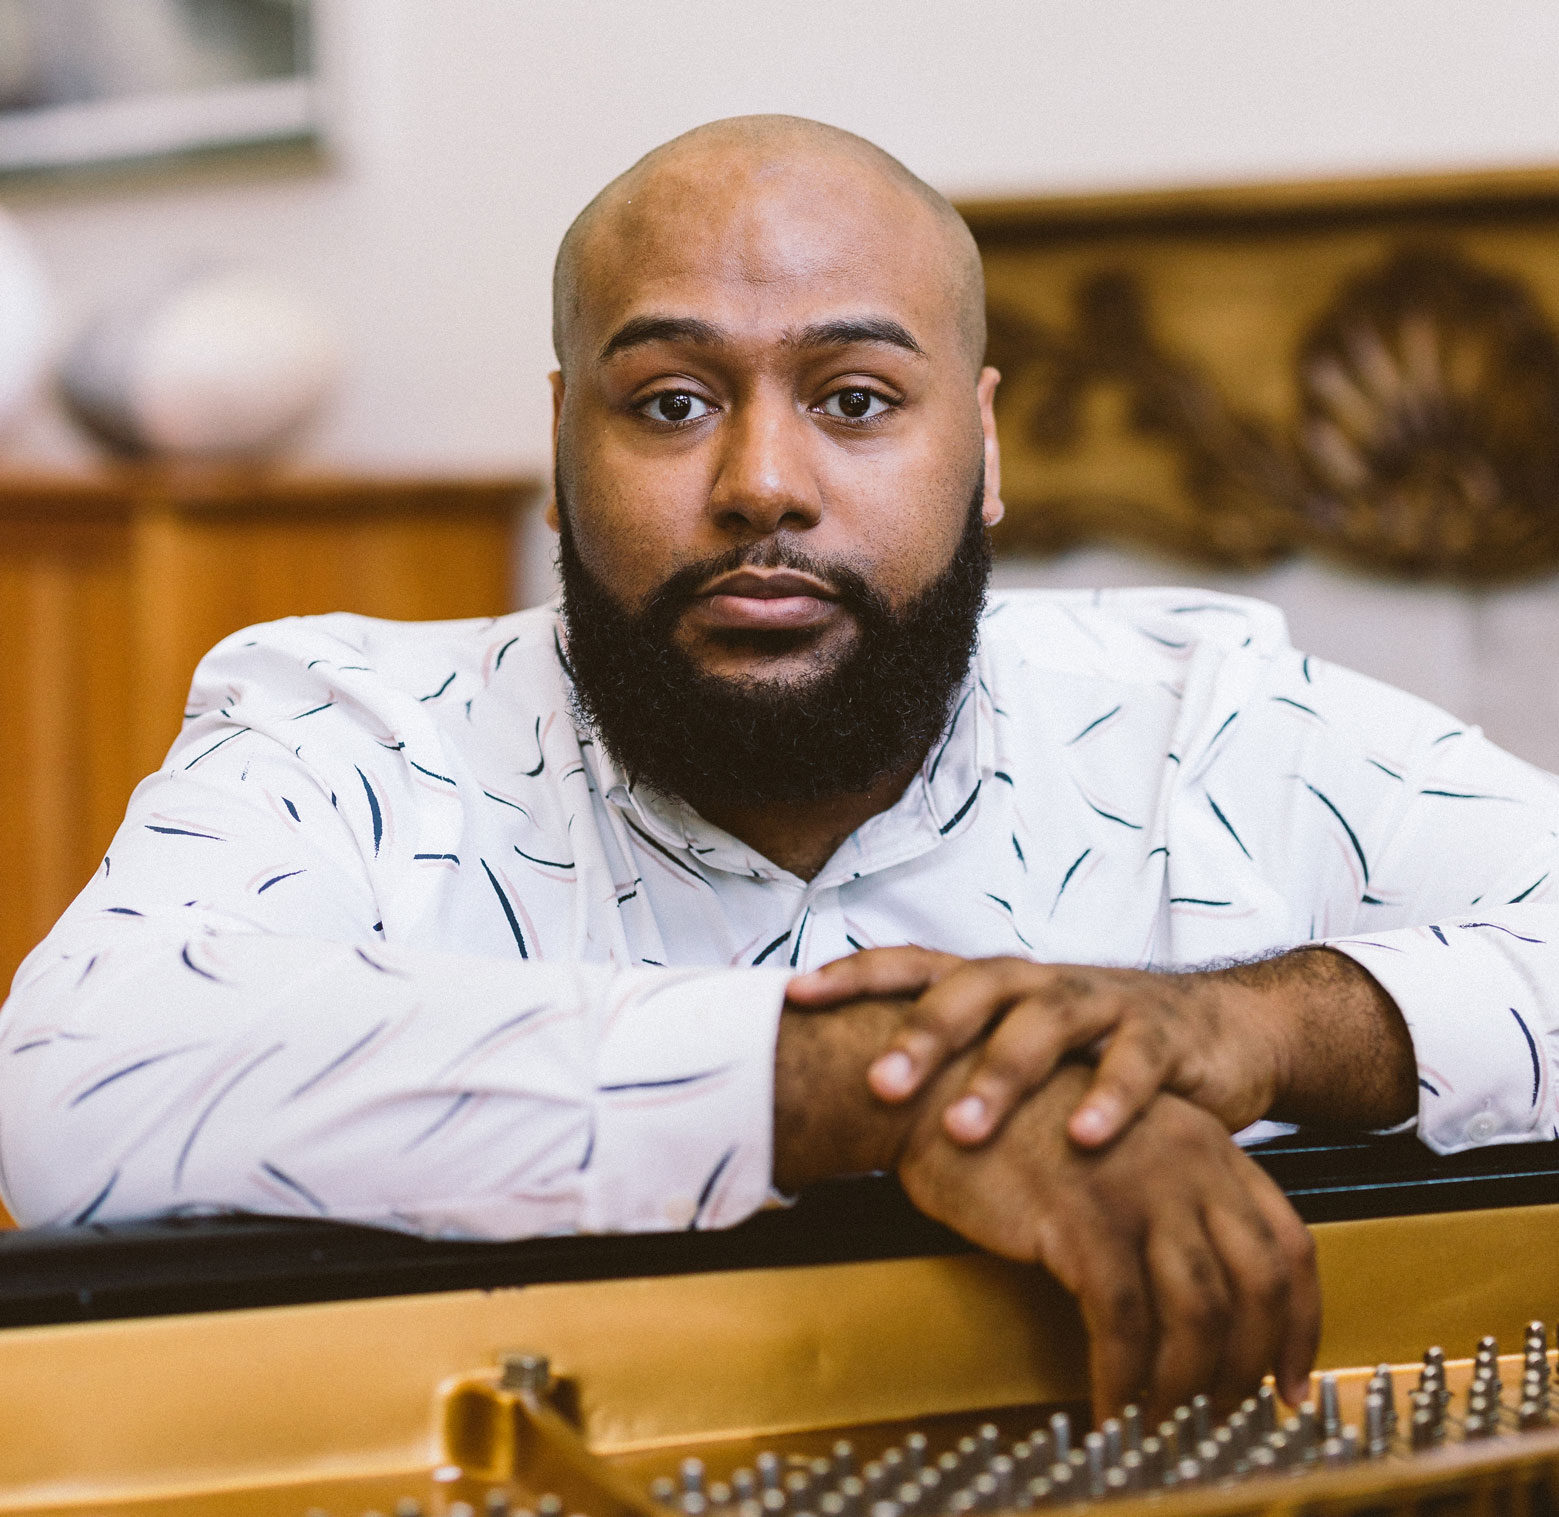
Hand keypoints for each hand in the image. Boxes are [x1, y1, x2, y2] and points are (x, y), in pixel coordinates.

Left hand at [788, 947, 1284, 1149]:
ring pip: (1044, 1027)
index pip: (913, 965)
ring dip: (1002, 1076)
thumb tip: (850, 1098)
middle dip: (922, 1036)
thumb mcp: (1022, 1046)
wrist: (1225, 1029)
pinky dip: (1110, 1098)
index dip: (853, 975)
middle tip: (878, 1085)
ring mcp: (1101, 1004)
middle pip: (971, 992)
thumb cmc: (1096, 1047)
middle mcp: (1039, 984)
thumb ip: (956, 1062)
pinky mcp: (1164, 1036)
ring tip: (965, 1129)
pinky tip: (1083, 1137)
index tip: (793, 997)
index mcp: (996, 984)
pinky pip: (1134, 1064)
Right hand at [897, 1061, 1320, 1419]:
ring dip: (1186, 1387)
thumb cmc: (1017, 1125)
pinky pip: (1123, 1323)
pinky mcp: (1081, 1218)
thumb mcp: (1120, 1147)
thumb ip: (1171, 1201)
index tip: (1291, 1382)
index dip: (1298, 1326)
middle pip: (1259, 1284)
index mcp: (1206, 1144)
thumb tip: (1206, 1298)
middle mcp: (1187, 1161)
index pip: (1289, 1245)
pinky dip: (1125, 1382)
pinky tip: (1112, 1409)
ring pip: (1198, 1313)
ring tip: (1165, 1426)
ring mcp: (1137, 1187)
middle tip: (1231, 1418)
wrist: (938, 1091)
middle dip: (1252, 1366)